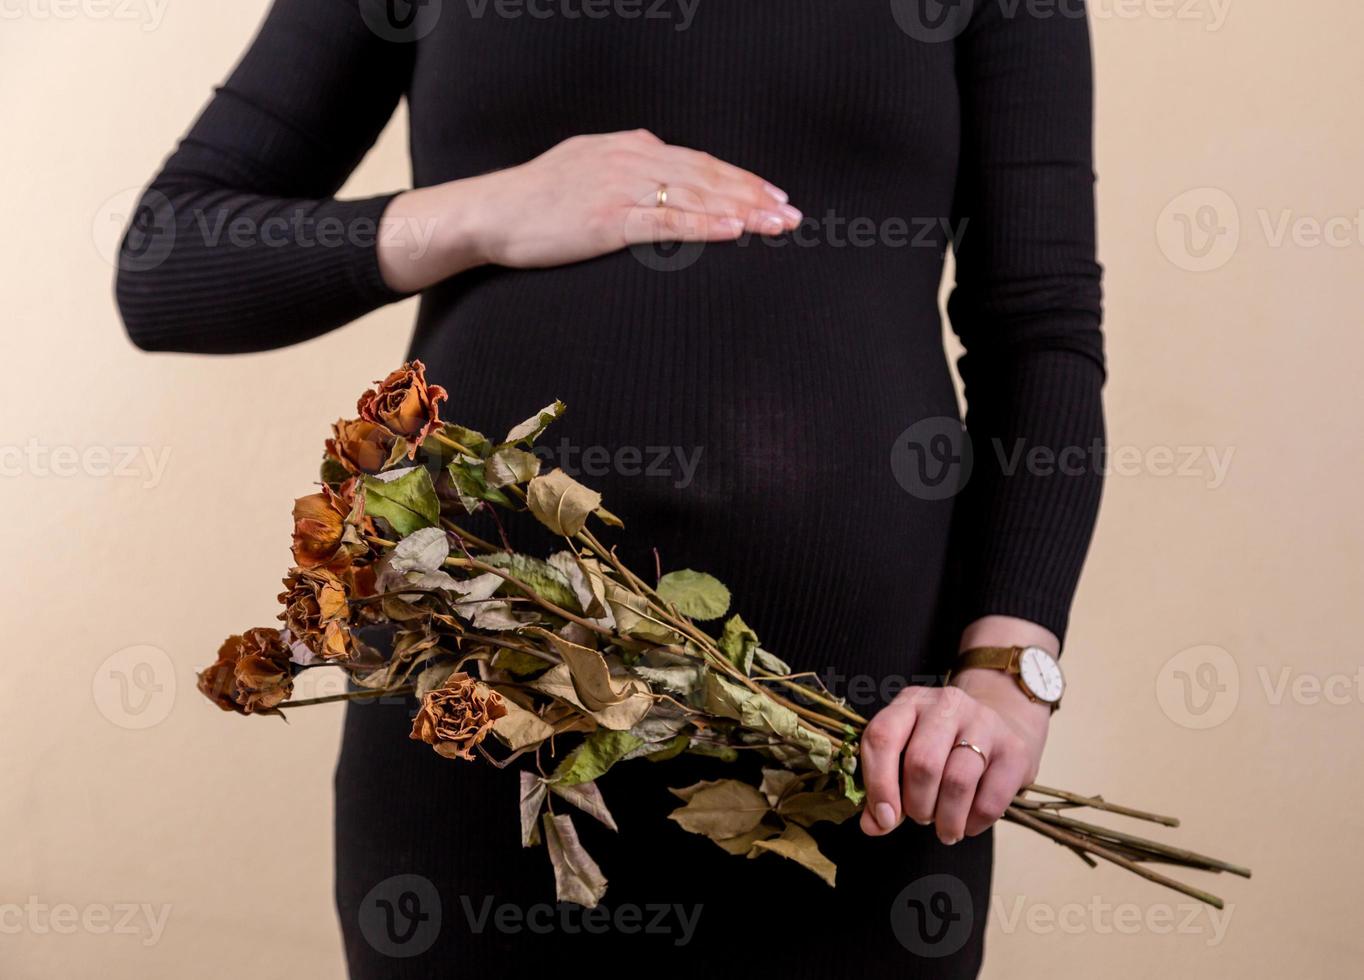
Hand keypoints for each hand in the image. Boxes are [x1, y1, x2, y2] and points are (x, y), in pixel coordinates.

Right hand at [378, 129, 799, 291]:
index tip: (772, 196)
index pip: (698, 162)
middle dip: (754, 195)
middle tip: (793, 214)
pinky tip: (735, 230)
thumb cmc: (535, 202)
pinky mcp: (608, 218)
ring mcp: (621, 187)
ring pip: (696, 195)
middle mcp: (631, 159)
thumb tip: (656, 183)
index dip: (739, 179)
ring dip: (743, 210)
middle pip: (707, 175)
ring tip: (778, 224)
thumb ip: (624, 173)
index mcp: (629, 147)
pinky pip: (667, 220)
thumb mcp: (585, 172)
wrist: (489, 213)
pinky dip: (705, 222)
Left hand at [858, 665, 1050, 845]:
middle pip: (922, 763)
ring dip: (946, 819)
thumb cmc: (942, 746)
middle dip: (917, 805)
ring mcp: (984, 722)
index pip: (882, 737)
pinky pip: (991, 800)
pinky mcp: (1014, 749)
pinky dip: (974, 823)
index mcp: (909, 702)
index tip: (884, 819)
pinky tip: (968, 825)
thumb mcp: (907, 753)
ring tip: (945, 830)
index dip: (878, 784)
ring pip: (957, 782)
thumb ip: (883, 790)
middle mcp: (946, 704)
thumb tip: (874, 826)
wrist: (1002, 723)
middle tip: (921, 819)